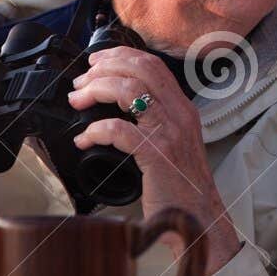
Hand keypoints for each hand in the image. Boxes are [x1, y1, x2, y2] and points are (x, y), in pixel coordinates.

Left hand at [67, 46, 239, 273]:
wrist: (199, 219)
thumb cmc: (180, 186)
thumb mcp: (173, 144)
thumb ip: (153, 123)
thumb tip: (117, 108)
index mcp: (182, 108)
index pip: (152, 65)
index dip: (120, 56)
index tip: (96, 62)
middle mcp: (180, 114)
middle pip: (140, 69)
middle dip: (104, 68)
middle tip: (81, 83)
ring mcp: (170, 133)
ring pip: (129, 90)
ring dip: (96, 90)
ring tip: (77, 102)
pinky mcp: (158, 154)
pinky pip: (120, 130)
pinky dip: (95, 130)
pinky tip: (84, 140)